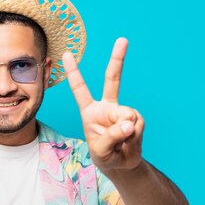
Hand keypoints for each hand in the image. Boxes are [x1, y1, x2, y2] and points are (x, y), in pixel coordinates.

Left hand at [63, 37, 144, 173]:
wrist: (122, 165)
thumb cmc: (105, 156)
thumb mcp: (101, 151)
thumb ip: (111, 136)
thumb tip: (129, 122)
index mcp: (89, 112)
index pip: (80, 89)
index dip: (74, 72)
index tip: (66, 54)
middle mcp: (106, 107)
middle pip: (113, 80)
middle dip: (118, 59)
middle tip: (122, 40)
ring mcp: (122, 111)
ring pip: (128, 115)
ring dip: (126, 133)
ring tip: (120, 143)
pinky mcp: (136, 118)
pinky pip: (138, 123)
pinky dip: (135, 135)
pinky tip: (130, 140)